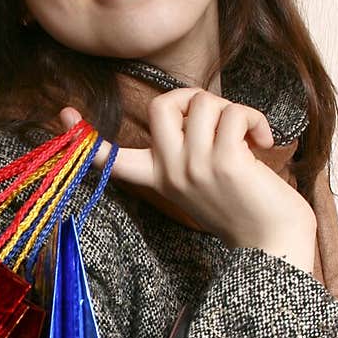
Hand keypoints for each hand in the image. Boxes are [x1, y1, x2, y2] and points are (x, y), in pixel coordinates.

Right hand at [58, 90, 316, 266]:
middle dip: (194, 97)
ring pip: (203, 102)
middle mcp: (170, 173)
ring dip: (233, 109)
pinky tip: (264, 140)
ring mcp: (195, 168)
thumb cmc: (244, 205)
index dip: (86, 136)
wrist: (273, 240)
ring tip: (248, 135)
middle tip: (218, 119)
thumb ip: (188, 147)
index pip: (113, 159)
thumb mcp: (201, 179)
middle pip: (162, 105)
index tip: (63, 113)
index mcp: (158, 178)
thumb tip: (193, 107)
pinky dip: (255, 119)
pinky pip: (234, 113)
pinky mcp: (225, 162)